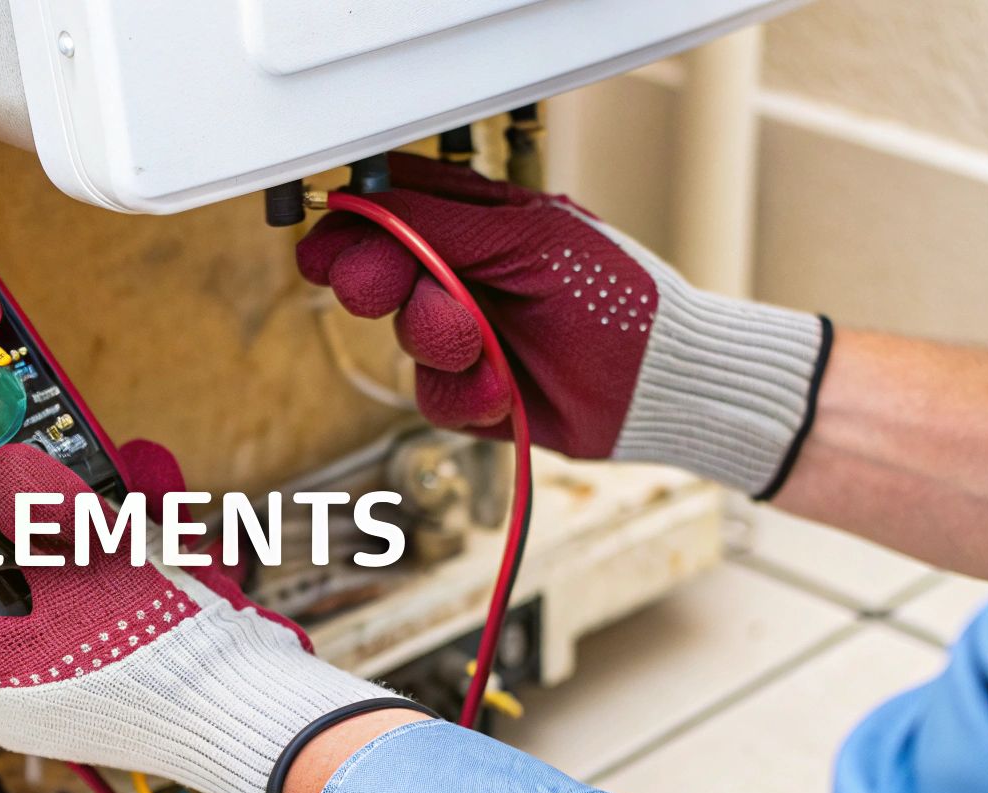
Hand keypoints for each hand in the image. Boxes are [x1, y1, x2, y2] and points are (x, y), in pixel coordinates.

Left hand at [0, 443, 420, 792]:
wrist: (272, 721)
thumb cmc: (180, 672)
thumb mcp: (102, 572)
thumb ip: (43, 512)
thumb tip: (4, 471)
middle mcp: (25, 678)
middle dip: (11, 508)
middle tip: (8, 462)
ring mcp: (76, 667)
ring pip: (57, 566)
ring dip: (90, 513)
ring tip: (127, 482)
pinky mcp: (125, 654)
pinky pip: (110, 581)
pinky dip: (133, 539)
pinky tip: (162, 505)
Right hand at [297, 153, 831, 497]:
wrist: (662, 383)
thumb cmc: (617, 298)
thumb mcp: (529, 240)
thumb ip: (443, 223)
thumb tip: (368, 200)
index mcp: (479, 225)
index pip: (393, 213)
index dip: (352, 227)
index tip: (325, 243)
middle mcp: (465, 278)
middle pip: (382, 274)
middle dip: (380, 283)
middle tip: (384, 289)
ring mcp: (467, 337)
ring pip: (404, 338)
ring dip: (438, 341)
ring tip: (481, 346)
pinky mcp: (472, 394)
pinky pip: (433, 397)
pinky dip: (466, 394)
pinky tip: (504, 390)